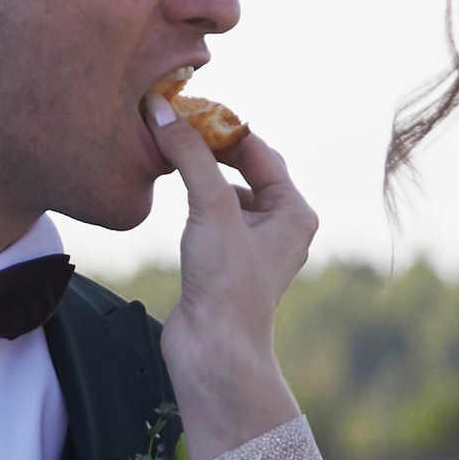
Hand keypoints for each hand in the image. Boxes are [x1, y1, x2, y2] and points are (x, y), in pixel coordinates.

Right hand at [151, 107, 317, 459]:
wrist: (213, 351)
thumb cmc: (226, 285)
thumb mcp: (211, 208)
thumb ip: (190, 156)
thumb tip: (164, 111)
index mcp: (294, 210)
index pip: (257, 149)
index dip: (221, 127)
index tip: (185, 108)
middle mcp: (280, 225)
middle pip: (243, 166)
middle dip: (209, 146)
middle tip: (172, 125)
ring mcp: (253, 244)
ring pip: (224, 190)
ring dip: (198, 171)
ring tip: (166, 152)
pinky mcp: (226, 260)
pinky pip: (210, 214)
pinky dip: (191, 198)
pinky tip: (169, 194)